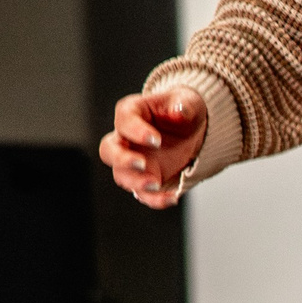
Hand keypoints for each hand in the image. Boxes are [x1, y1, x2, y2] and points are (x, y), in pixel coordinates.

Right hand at [99, 87, 208, 207]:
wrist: (192, 131)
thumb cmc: (184, 110)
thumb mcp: (190, 102)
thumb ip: (185, 105)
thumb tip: (180, 111)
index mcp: (132, 113)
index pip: (124, 120)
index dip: (136, 130)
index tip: (156, 139)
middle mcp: (126, 138)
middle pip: (109, 150)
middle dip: (122, 159)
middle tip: (141, 164)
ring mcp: (133, 161)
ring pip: (121, 175)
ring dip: (135, 182)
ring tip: (156, 184)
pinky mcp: (145, 178)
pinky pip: (143, 193)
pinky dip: (155, 199)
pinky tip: (173, 197)